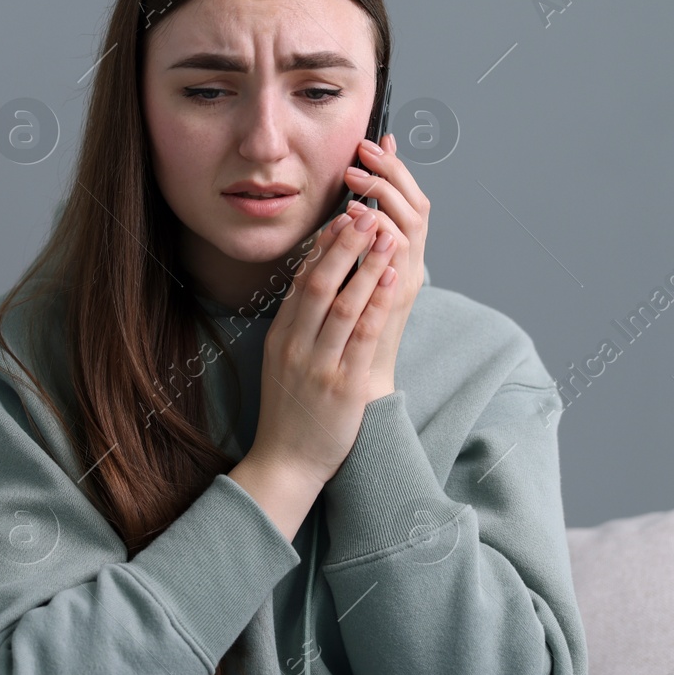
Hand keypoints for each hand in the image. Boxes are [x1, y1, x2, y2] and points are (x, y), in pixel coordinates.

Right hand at [250, 206, 400, 490]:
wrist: (286, 461)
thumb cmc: (289, 411)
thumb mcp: (282, 361)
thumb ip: (297, 326)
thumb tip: (315, 285)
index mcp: (282, 336)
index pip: (302, 280)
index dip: (323, 246)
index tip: (342, 219)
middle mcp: (297, 345)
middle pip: (321, 283)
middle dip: (345, 245)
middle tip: (364, 213)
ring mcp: (319, 364)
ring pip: (344, 304)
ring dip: (367, 265)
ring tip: (385, 235)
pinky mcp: (343, 385)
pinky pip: (362, 336)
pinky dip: (377, 303)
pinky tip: (391, 279)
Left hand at [341, 132, 429, 397]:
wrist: (357, 394)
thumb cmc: (346, 342)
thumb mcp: (344, 286)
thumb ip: (344, 250)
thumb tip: (338, 213)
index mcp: (398, 261)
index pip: (407, 202)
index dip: (396, 170)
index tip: (378, 139)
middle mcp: (409, 270)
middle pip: (416, 208)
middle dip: (392, 174)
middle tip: (368, 148)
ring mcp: (405, 288)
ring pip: (410, 230)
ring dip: (386, 199)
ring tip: (358, 178)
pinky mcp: (396, 309)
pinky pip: (395, 266)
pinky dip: (383, 240)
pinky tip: (365, 222)